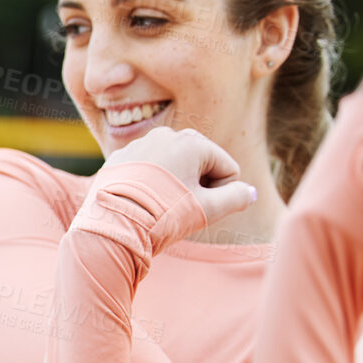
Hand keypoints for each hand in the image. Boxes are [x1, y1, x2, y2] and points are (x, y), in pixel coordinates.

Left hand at [100, 126, 259, 246]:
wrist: (111, 227)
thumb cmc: (162, 216)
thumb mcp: (207, 210)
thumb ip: (237, 198)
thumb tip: (251, 192)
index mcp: (192, 142)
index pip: (227, 168)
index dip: (219, 194)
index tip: (197, 207)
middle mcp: (165, 135)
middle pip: (200, 163)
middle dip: (197, 185)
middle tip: (178, 208)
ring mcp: (139, 145)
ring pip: (172, 167)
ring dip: (173, 185)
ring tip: (157, 206)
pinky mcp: (119, 159)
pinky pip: (146, 171)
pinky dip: (149, 185)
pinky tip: (139, 202)